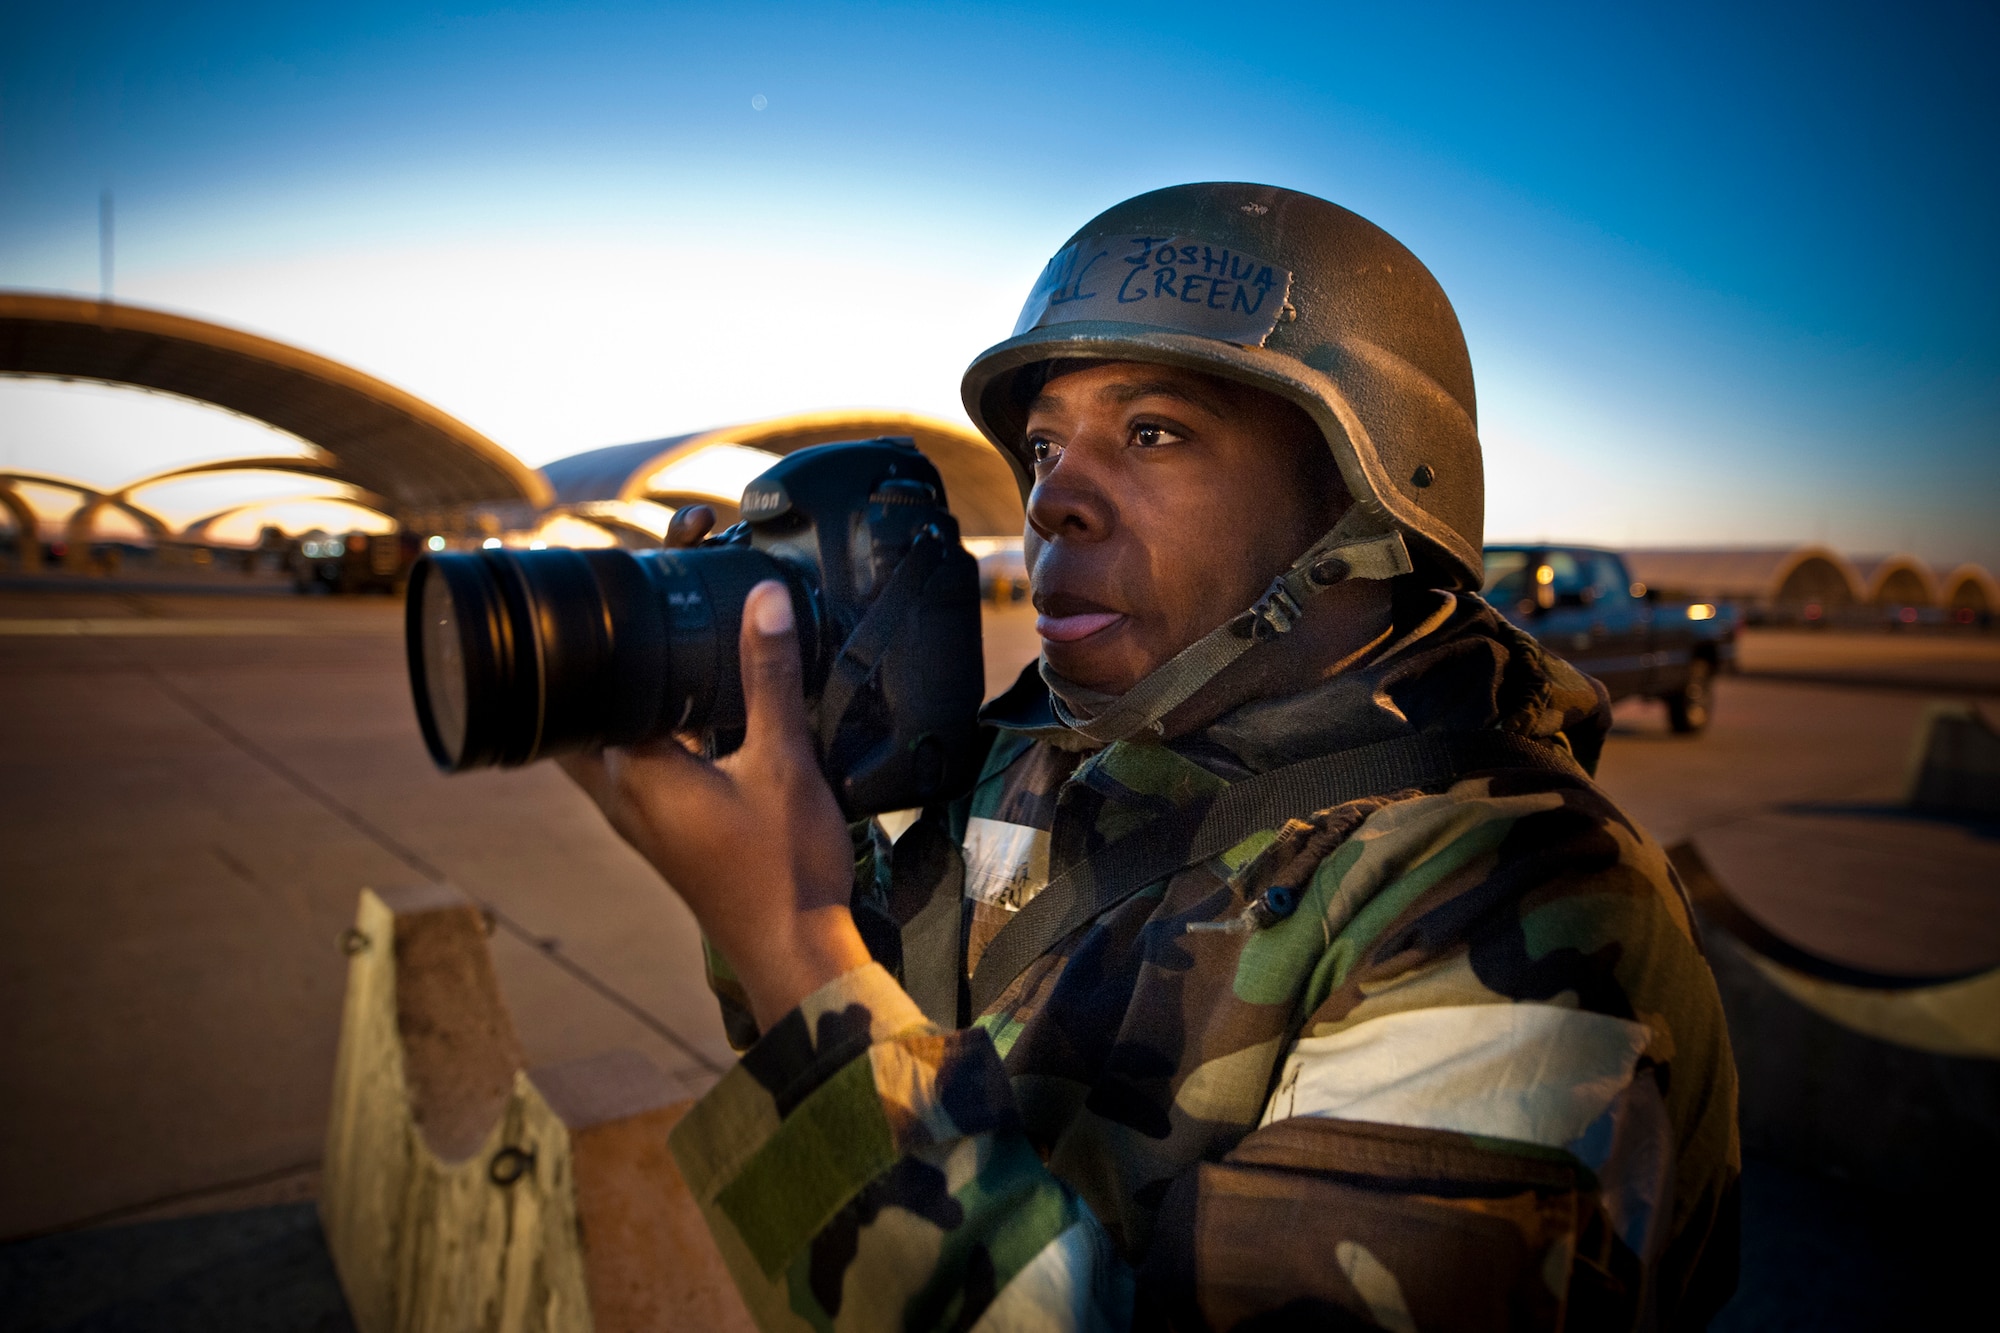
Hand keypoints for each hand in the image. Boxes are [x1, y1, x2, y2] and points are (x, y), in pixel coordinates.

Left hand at [558, 580, 868, 1030]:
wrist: (795, 952)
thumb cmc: (782, 869)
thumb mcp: (783, 761)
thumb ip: (768, 676)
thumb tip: (763, 597)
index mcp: (631, 770)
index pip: (591, 680)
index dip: (605, 626)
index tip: (636, 582)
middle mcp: (619, 793)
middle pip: (580, 707)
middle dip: (601, 659)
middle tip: (642, 609)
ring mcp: (638, 816)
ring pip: (607, 736)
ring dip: (627, 695)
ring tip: (672, 645)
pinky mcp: (665, 829)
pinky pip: (640, 760)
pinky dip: (655, 726)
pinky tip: (701, 706)